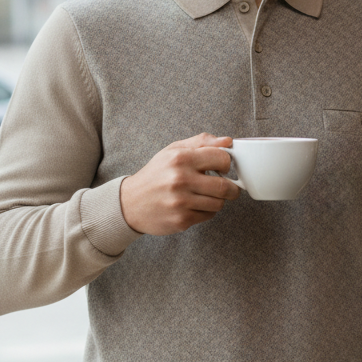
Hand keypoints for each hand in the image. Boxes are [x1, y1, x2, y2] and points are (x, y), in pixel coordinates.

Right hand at [119, 133, 238, 235]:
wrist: (130, 203)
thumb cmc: (155, 174)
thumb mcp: (173, 150)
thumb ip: (202, 142)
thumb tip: (228, 141)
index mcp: (180, 158)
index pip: (221, 159)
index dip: (226, 164)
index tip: (222, 168)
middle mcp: (180, 180)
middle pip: (225, 186)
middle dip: (231, 188)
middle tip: (228, 187)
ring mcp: (181, 202)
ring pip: (219, 204)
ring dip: (217, 200)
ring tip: (205, 196)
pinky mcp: (181, 220)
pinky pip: (208, 216)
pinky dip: (206, 212)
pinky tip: (194, 206)